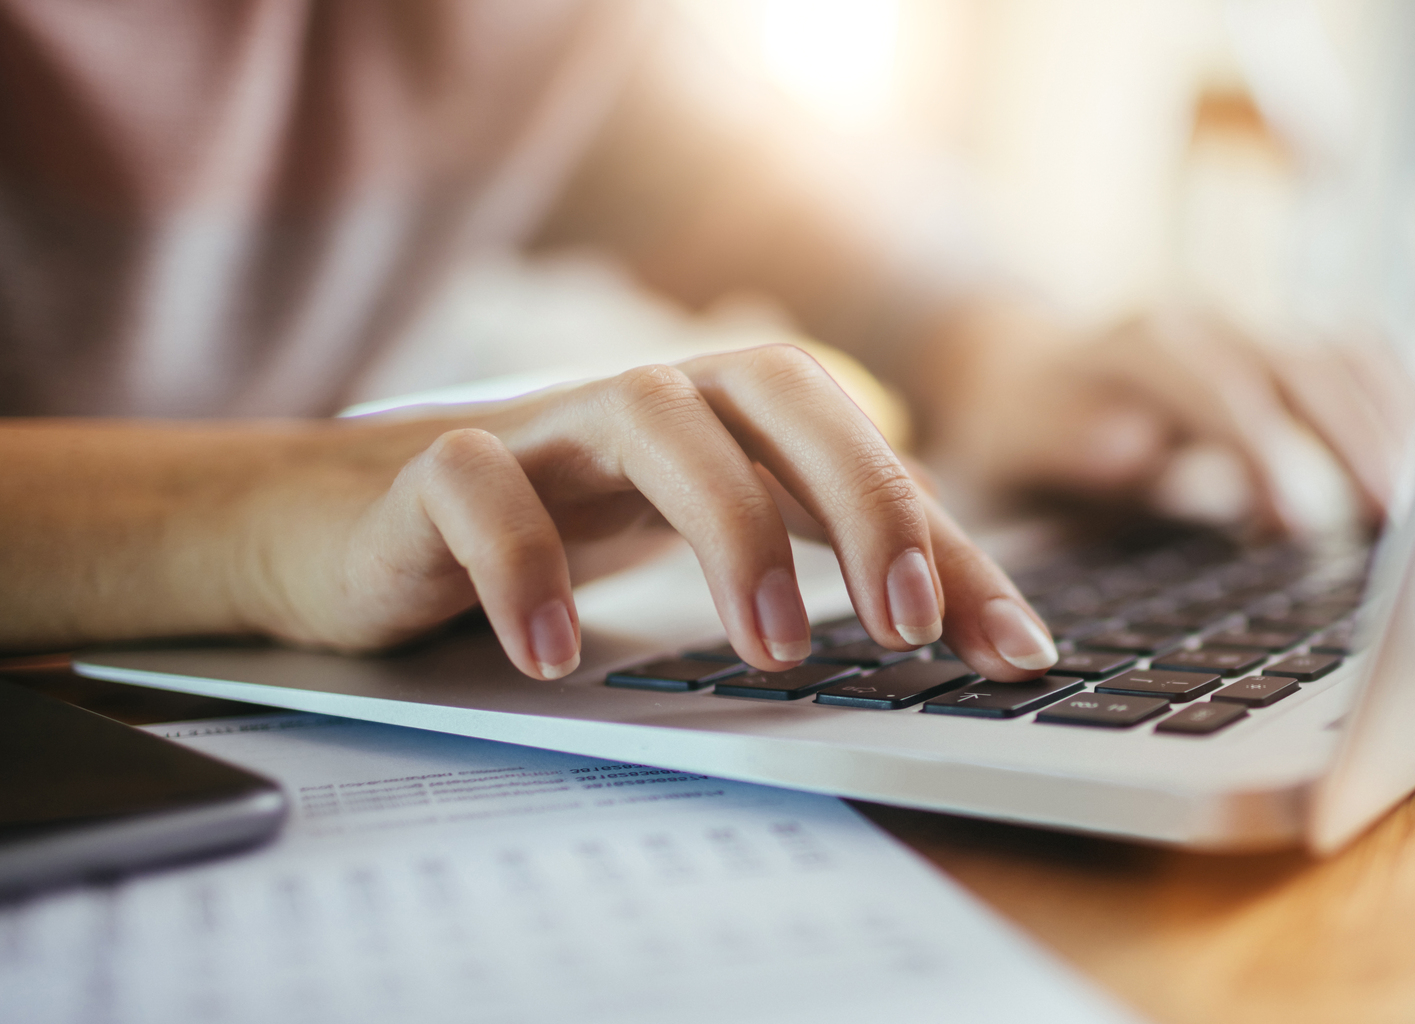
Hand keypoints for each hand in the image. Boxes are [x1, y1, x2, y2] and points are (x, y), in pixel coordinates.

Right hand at [246, 345, 1057, 680]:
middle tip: (903, 626)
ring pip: (649, 416)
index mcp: (719, 416)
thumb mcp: (693, 541)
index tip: (1012, 649)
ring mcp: (540, 426)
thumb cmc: (545, 527)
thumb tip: (969, 622)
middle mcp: (645, 401)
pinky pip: (479, 486)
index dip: (945, 541)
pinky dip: (524, 563)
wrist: (340, 521)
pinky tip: (553, 654)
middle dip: (858, 496)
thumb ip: (818, 561)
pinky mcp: (430, 471)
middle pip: (774, 387)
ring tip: (767, 649)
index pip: (858, 449)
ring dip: (726, 525)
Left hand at [919, 302, 1414, 531]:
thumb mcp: (1013, 446)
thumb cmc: (1012, 431)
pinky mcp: (1270, 350)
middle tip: (1386, 520)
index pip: (1216, 385)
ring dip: (1384, 425)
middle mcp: (1197, 325)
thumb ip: (1068, 447)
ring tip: (1405, 508)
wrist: (1008, 370)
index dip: (1262, 450)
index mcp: (1134, 347)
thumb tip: (1134, 450)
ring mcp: (1241, 330)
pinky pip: (1351, 360)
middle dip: (1350, 440)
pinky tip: (1405, 463)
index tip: (1294, 521)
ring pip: (1340, 356)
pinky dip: (1389, 405)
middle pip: (1300, 365)